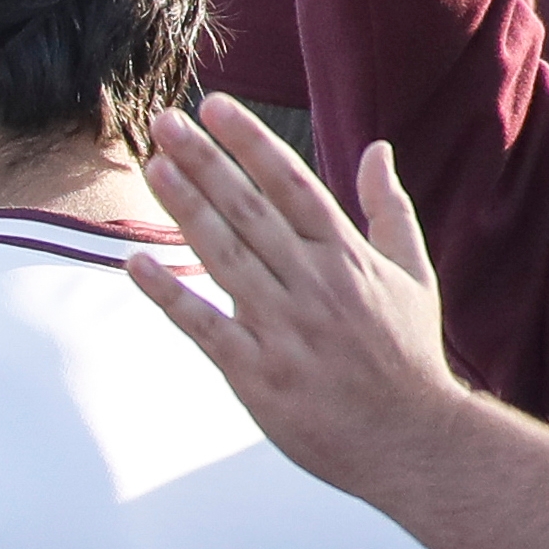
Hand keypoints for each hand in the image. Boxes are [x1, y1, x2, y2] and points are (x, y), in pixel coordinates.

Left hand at [130, 105, 474, 502]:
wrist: (413, 441)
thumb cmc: (409, 355)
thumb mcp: (413, 274)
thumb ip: (389, 209)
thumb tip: (378, 149)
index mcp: (347, 256)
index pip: (292, 184)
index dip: (251, 143)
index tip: (215, 106)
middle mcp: (314, 284)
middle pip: (250, 210)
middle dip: (206, 162)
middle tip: (163, 121)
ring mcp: (284, 329)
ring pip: (226, 256)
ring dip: (186, 210)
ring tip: (152, 167)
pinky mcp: (258, 374)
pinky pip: (206, 327)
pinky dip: (170, 295)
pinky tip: (135, 262)